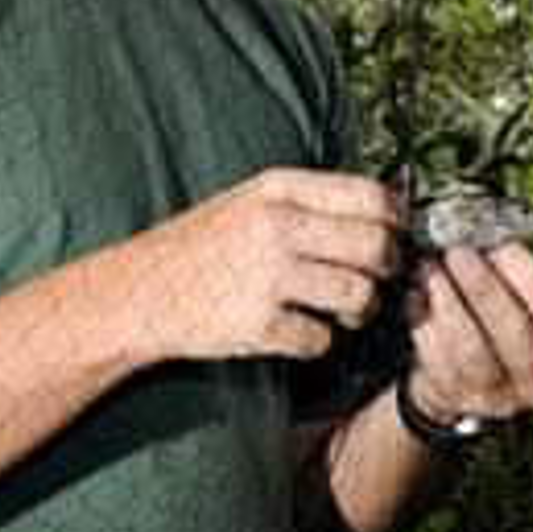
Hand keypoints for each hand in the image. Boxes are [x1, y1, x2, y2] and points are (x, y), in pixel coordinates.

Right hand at [96, 167, 403, 362]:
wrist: (135, 293)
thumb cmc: (202, 248)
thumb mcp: (253, 202)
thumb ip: (314, 203)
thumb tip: (392, 214)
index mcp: (280, 189)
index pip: (374, 198)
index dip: (397, 224)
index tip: (394, 239)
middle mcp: (277, 226)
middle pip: (377, 247)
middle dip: (385, 271)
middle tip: (370, 282)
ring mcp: (267, 275)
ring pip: (360, 295)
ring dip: (359, 311)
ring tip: (339, 311)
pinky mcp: (257, 323)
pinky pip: (322, 339)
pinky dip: (316, 342)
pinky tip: (295, 331)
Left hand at [400, 241, 532, 425]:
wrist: (470, 381)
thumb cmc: (502, 325)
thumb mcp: (524, 303)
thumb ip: (516, 274)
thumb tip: (487, 228)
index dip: (530, 275)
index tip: (500, 243)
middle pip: (514, 330)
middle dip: (482, 286)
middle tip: (457, 251)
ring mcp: (499, 398)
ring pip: (470, 347)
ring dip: (447, 301)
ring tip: (430, 267)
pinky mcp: (458, 400)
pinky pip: (438, 358)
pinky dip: (424, 322)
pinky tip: (415, 294)